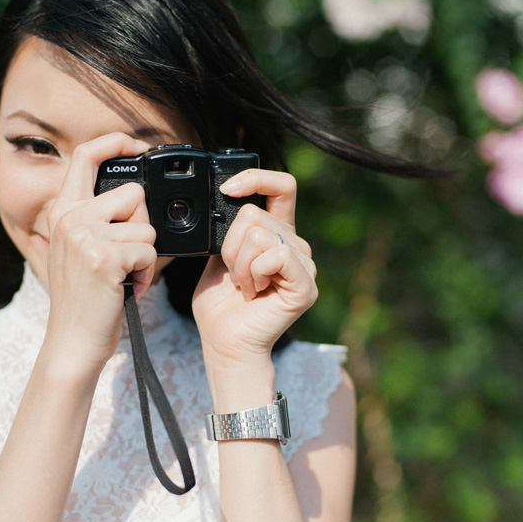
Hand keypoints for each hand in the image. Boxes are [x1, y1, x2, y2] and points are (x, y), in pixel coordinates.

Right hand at [42, 133, 156, 370]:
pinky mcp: (105, 257)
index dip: (115, 142)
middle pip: (134, 193)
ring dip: (146, 256)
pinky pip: (150, 251)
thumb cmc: (86, 299)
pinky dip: (148, 273)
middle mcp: (70, 218)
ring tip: (124, 277)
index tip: (138, 145)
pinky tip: (127, 288)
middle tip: (127, 257)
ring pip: (147, 227)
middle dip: (143, 226)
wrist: (72, 342)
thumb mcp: (80, 250)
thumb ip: (98, 219)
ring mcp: (85, 236)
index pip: (85, 156)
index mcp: (64, 212)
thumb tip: (137, 195)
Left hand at [192, 169, 316, 364]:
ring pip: (260, 234)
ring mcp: (305, 265)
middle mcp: (295, 245)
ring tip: (244, 287)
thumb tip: (228, 198)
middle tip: (234, 275)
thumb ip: (228, 228)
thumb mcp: (217, 256)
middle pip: (254, 214)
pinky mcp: (305, 285)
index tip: (227, 189)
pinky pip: (277, 254)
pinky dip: (254, 273)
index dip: (256, 178)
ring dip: (239, 263)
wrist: (225, 343)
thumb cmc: (220, 306)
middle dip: (229, 245)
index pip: (281, 187)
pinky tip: (254, 292)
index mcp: (276, 233)